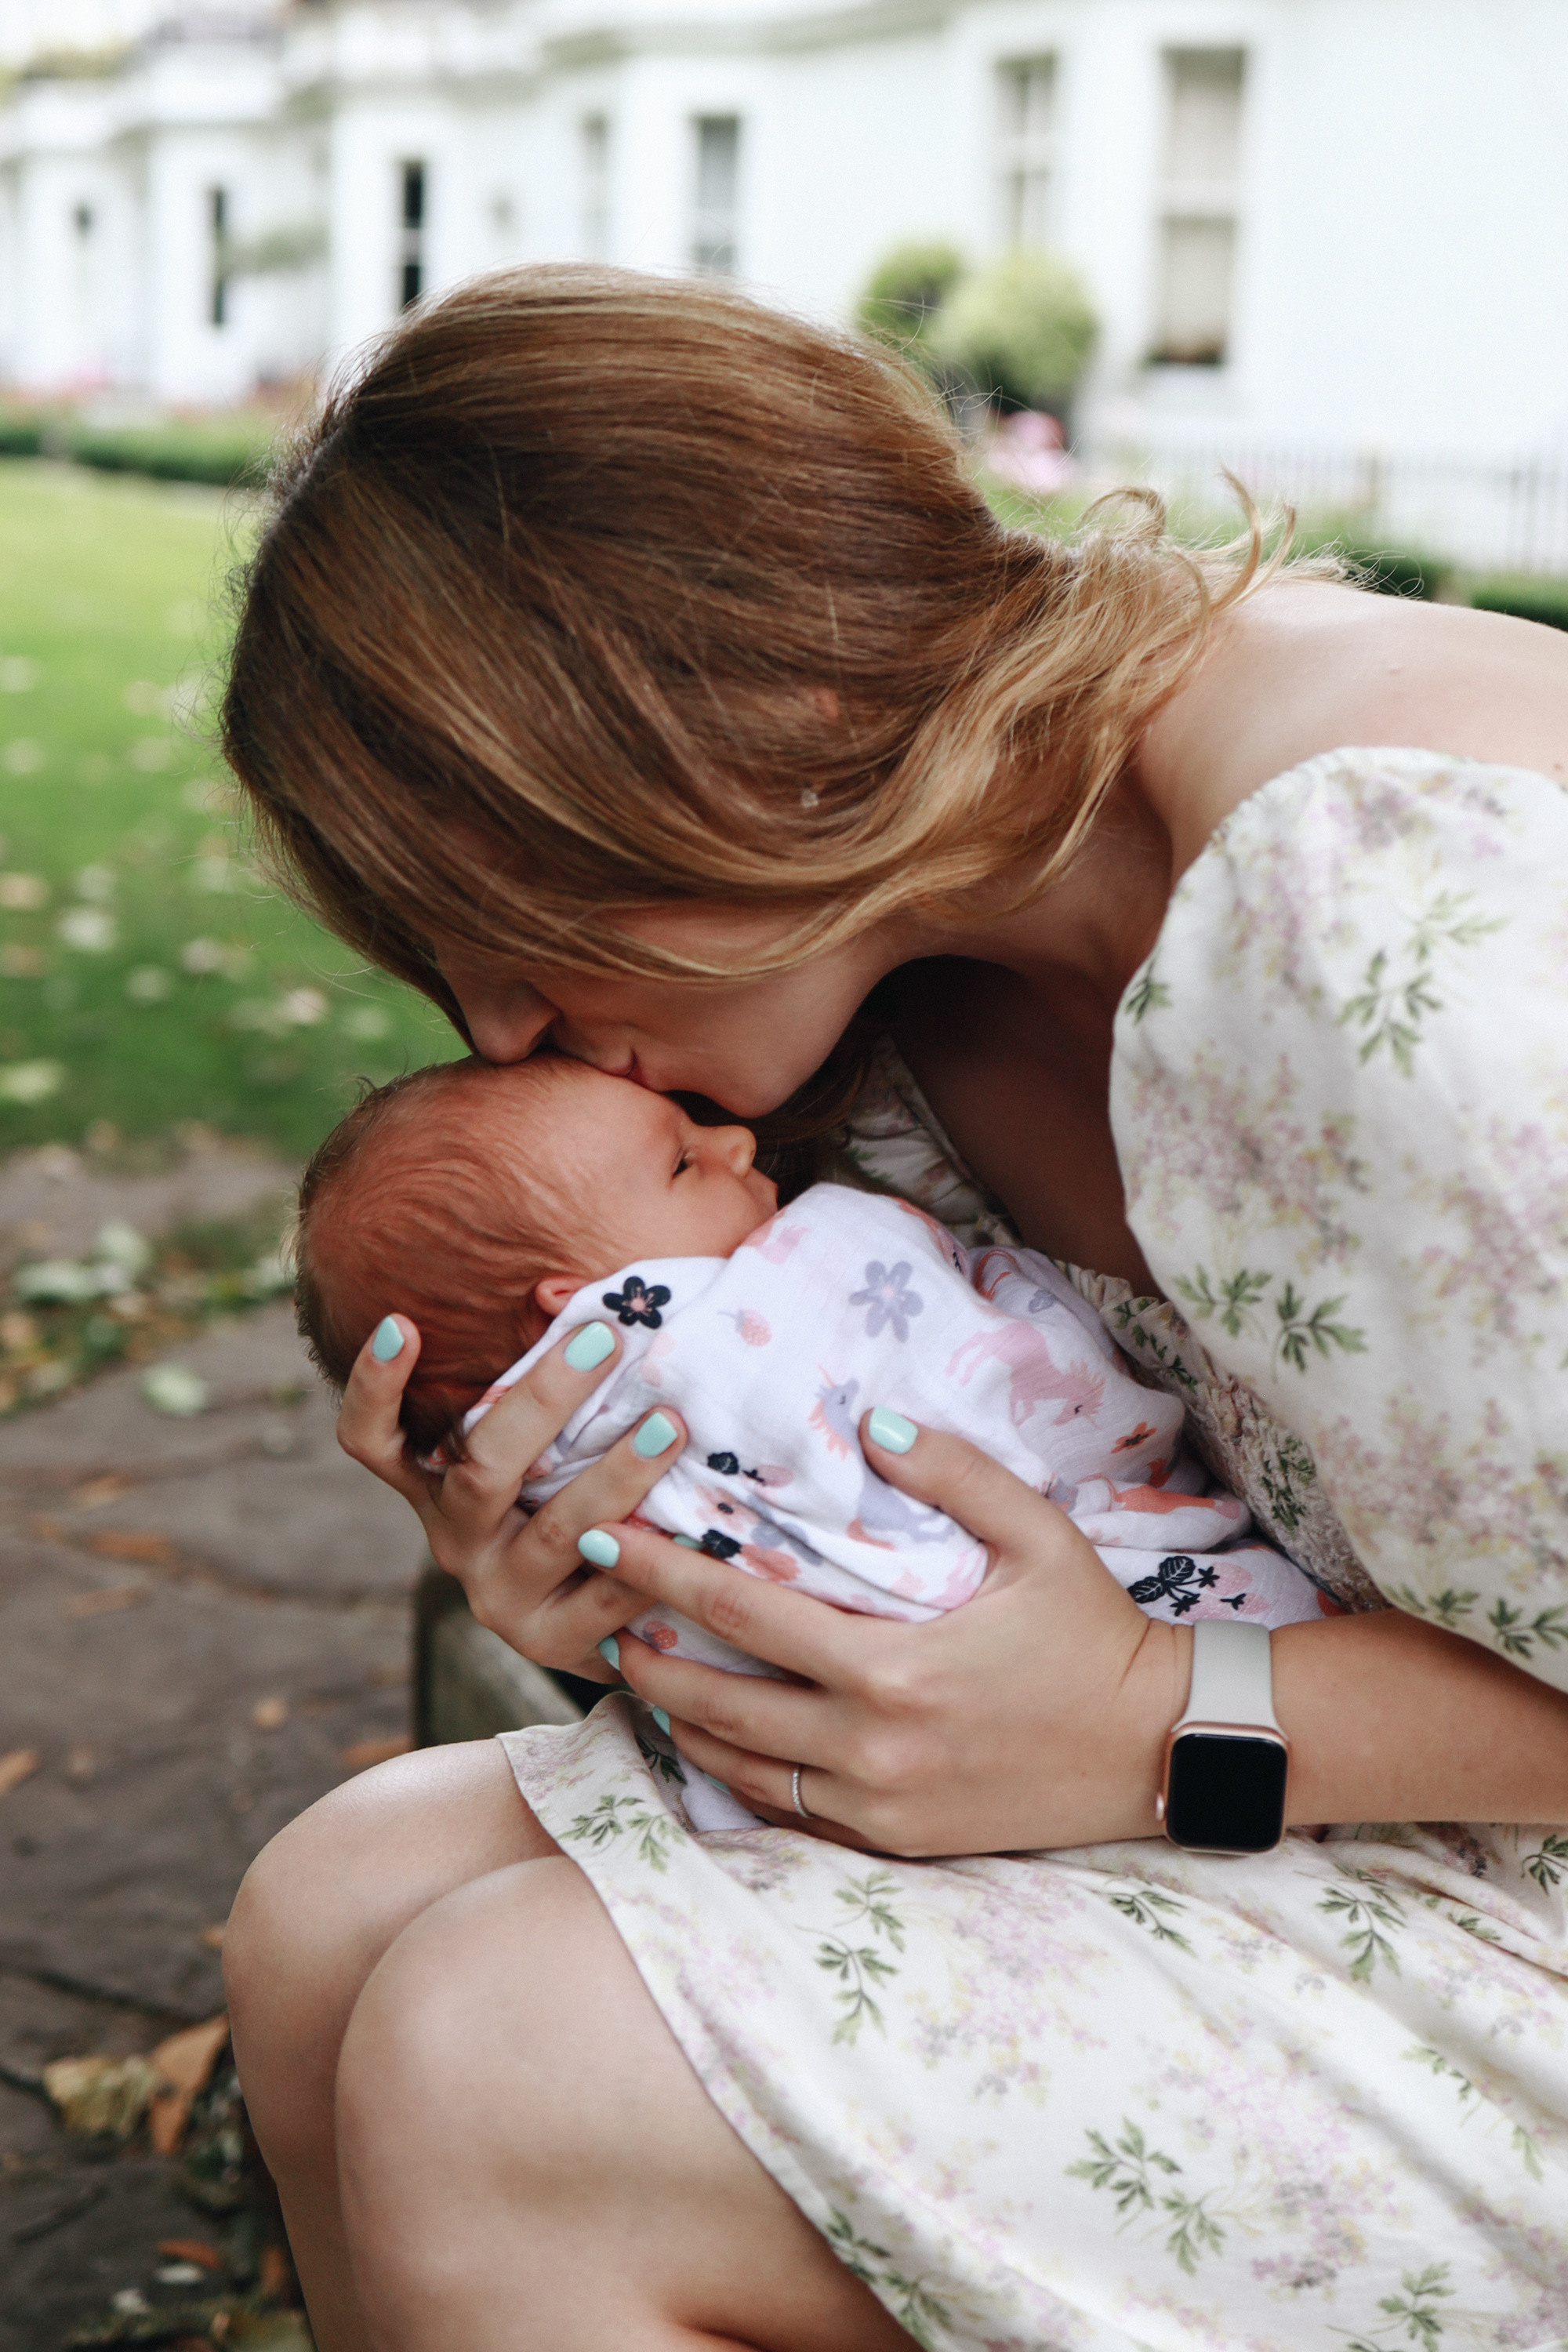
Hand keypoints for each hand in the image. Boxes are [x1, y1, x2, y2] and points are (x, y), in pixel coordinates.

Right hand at [334, 1314, 687, 1680]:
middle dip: (547, 1398)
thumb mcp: (556, 1452)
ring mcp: (501, 1597)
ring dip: (617, 1474)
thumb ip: (556, 1390)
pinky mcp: (553, 1645)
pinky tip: (694, 1527)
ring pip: (558, 1528)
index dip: (375, 1387)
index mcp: (439, 1488)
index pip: (373, 1442)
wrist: (612, 1636)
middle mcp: (456, 1541)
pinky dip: (650, 1558)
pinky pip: (607, 1597)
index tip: (401, 1321)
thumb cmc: (585, 1507)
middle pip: (484, 1466)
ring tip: (670, 1425)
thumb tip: (567, 1290)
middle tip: (604, 1339)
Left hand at [595, 1414, 1190, 1854]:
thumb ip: (953, 1473)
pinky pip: (791, 1813)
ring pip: (743, 1769)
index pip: (745, 1612)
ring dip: (680, 1723)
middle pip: (720, 1703)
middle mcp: (871, 1747)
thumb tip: (872, 1423)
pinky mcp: (897, 1842)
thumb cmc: (1096, 1634)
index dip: (662, 1576)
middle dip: (646, 1656)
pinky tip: (713, 1744)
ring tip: (636, 1677)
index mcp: (893, 1667)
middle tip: (594, 1615)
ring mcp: (880, 1804)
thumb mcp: (1038, 1535)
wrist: (1161, 1748)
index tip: (605, 1541)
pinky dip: (740, 1777)